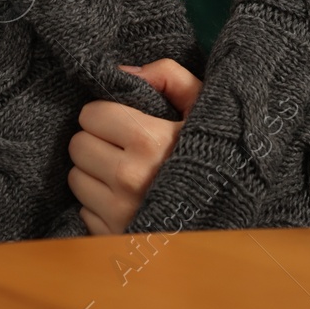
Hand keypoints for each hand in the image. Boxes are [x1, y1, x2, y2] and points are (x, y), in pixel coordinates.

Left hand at [68, 58, 203, 235]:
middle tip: (122, 146)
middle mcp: (130, 177)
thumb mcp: (203, 105)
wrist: (233, 210)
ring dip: (94, 172)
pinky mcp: (114, 236)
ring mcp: (120, 211)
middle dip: (96, 141)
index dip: (106, 113)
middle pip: (78, 145)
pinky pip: (85, 210)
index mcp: (149, 139)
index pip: (91, 114)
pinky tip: (127, 199)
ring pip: (76, 177)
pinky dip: (100, 203)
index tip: (124, 120)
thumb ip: (168, 75)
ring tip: (126, 172)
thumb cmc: (216, 152)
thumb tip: (123, 72)